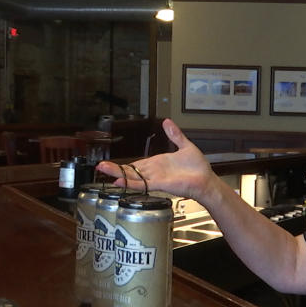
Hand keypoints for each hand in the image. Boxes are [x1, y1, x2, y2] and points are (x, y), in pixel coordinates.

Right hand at [95, 119, 216, 201]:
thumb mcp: (185, 146)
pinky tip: (120, 181)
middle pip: (130, 171)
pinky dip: (131, 183)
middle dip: (114, 169)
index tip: (109, 164)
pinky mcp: (160, 184)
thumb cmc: (198, 168)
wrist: (206, 180)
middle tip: (100, 167)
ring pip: (133, 177)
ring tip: (103, 171)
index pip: (135, 165)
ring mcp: (156, 179)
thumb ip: (174, 135)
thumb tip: (167, 122)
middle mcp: (154, 172)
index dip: (122, 165)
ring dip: (117, 174)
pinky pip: (143, 183)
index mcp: (157, 164)